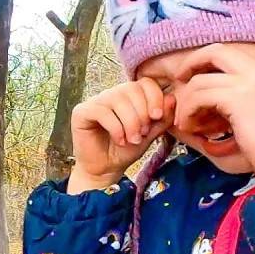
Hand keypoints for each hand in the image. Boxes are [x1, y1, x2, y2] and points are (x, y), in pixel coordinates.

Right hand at [68, 78, 175, 193]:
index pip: (145, 83)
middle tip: (142, 134)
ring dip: (130, 123)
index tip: (156, 117)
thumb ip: (162, 118)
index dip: (154, 97)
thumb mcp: (150, 135)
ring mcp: (95, 101)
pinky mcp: (81, 112)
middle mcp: (112, 94)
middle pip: (132, 89)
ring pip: (118, 100)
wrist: (105, 170)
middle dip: (142, 113)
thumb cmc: (126, 151)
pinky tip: (119, 140)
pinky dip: (115, 128)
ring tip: (132, 140)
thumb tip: (173, 98)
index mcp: (129, 96)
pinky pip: (102, 112)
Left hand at [171, 43, 254, 185]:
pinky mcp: (238, 99)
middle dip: (190, 65)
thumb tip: (186, 102)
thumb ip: (222, 107)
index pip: (227, 52)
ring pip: (200, 80)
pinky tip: (190, 127)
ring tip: (185, 123)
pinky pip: (199, 95)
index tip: (189, 79)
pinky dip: (188, 111)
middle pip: (214, 51)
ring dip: (185, 102)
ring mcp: (249, 83)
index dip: (203, 61)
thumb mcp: (247, 120)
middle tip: (178, 86)